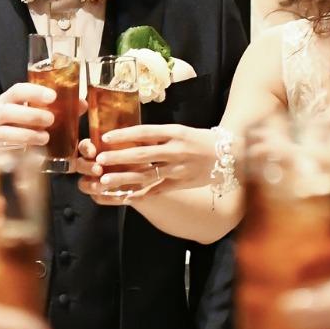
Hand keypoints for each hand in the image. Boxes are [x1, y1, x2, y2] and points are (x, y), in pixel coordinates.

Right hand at [0, 82, 56, 158]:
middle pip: (8, 110)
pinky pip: (4, 149)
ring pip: (4, 131)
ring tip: (45, 137)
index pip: (18, 90)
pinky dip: (19, 149)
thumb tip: (80, 105)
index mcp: (9, 99)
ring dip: (27, 134)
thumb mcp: (36, 113)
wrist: (0, 143)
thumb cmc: (22, 124)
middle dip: (31, 115)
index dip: (34, 92)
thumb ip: (57, 108)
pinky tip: (34, 150)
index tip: (52, 96)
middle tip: (51, 119)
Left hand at [88, 125, 219, 193]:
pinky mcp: (182, 183)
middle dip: (119, 158)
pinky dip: (141, 193)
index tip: (106, 137)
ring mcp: (179, 169)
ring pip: (147, 175)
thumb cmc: (200, 140)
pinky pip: (158, 190)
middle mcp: (176, 150)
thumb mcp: (181, 131)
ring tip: (105, 181)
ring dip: (124, 179)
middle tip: (99, 159)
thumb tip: (130, 137)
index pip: (145, 132)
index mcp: (175, 133)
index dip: (124, 135)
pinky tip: (125, 196)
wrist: (230, 155)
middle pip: (143, 155)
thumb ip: (158, 136)